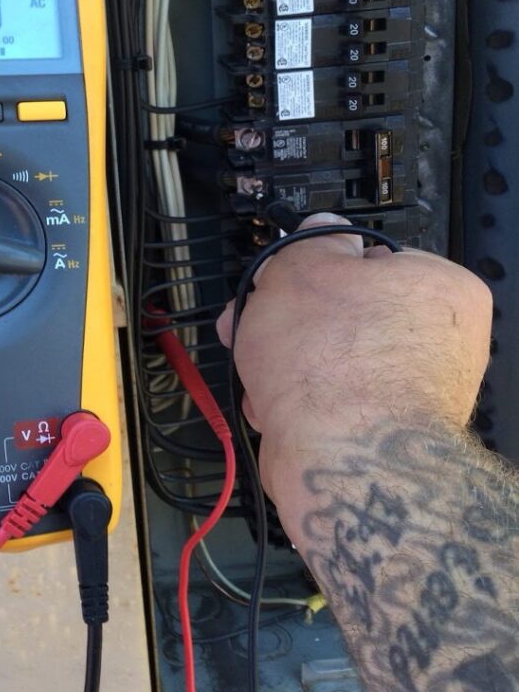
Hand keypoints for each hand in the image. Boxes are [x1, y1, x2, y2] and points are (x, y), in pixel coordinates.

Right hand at [215, 213, 492, 514]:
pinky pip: (330, 400)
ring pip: (329, 358)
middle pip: (343, 312)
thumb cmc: (333, 364)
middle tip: (251, 318)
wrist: (339, 461)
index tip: (283, 276)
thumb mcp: (303, 269)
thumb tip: (321, 230)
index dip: (315, 267)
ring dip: (282, 358)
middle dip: (285, 317)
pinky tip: (270, 403)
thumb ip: (310, 242)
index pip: (371, 259)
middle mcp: (440, 344)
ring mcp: (413, 394)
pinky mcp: (382, 435)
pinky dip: (297, 400)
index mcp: (440, 289)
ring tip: (253, 365)